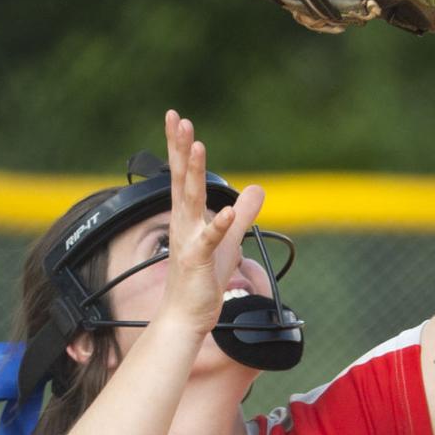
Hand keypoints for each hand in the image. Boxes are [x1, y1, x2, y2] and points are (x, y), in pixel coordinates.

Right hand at [159, 110, 264, 335]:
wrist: (186, 316)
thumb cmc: (202, 280)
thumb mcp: (230, 241)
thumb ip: (242, 214)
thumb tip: (258, 188)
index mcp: (188, 216)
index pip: (182, 174)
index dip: (180, 146)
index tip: (176, 117)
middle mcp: (183, 223)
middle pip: (180, 178)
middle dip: (179, 148)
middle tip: (178, 119)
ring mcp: (188, 241)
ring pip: (191, 201)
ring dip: (193, 173)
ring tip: (198, 147)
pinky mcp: (198, 261)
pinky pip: (209, 240)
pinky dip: (218, 226)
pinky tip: (226, 211)